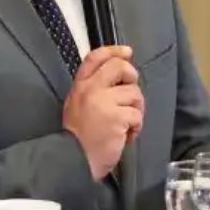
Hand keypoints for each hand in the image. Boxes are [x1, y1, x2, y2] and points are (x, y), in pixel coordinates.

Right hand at [62, 45, 144, 179]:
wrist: (72, 158)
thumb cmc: (78, 136)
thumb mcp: (77, 104)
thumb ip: (93, 89)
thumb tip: (118, 76)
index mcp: (80, 85)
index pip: (95, 57)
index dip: (113, 51)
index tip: (127, 52)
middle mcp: (91, 89)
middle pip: (120, 67)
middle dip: (132, 77)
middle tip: (131, 94)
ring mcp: (104, 102)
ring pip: (134, 93)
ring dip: (136, 109)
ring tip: (128, 124)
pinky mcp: (117, 118)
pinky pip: (137, 114)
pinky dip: (136, 127)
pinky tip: (127, 136)